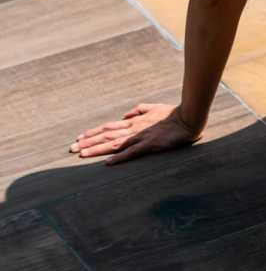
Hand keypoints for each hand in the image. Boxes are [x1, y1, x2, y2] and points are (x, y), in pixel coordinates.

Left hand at [68, 102, 202, 164]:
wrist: (188, 118)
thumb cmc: (172, 113)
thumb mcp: (153, 107)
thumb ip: (138, 110)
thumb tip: (125, 115)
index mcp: (134, 121)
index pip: (109, 126)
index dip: (93, 132)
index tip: (79, 138)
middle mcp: (133, 128)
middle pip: (106, 135)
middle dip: (88, 142)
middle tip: (71, 148)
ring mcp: (141, 136)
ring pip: (114, 143)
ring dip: (97, 149)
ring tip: (82, 154)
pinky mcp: (150, 144)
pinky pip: (132, 152)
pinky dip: (119, 157)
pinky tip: (108, 163)